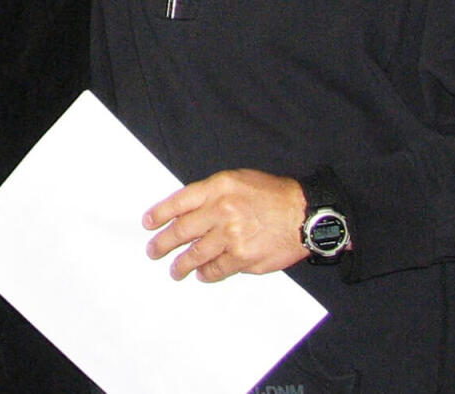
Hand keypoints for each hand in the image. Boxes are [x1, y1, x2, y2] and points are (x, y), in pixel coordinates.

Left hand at [143, 169, 308, 281]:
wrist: (305, 213)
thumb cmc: (272, 194)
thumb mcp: (237, 180)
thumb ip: (210, 194)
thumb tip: (187, 212)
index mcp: (217, 188)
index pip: (178, 202)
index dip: (159, 214)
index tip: (148, 224)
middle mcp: (220, 211)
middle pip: (181, 231)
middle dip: (163, 243)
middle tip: (153, 251)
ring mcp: (231, 236)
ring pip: (196, 254)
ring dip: (181, 264)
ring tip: (175, 270)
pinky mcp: (244, 258)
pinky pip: (217, 269)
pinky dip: (207, 273)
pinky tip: (202, 274)